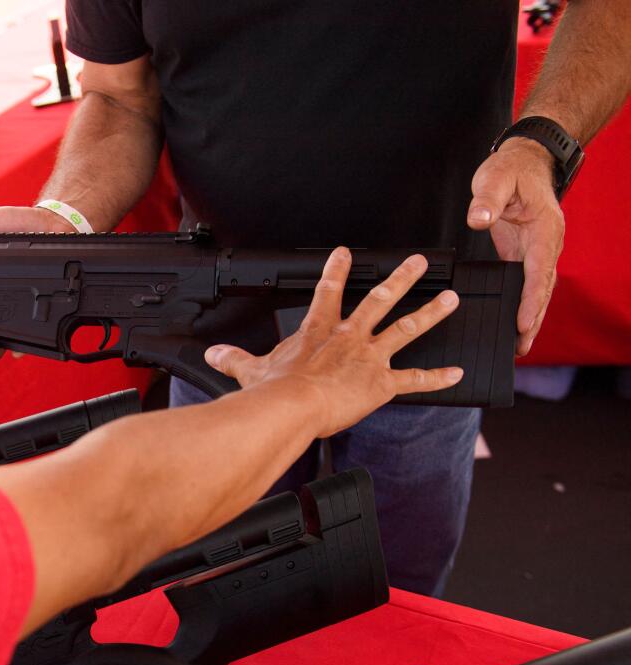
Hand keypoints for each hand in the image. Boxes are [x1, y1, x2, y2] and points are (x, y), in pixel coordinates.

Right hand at [205, 247, 463, 438]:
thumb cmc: (273, 391)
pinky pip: (415, 381)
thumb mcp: (248, 370)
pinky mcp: (382, 384)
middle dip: (402, 278)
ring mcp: (369, 357)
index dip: (336, 270)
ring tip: (452, 298)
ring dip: (432, 313)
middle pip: (380, 299)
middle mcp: (348, 337)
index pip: (328, 292)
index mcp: (318, 331)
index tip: (345, 253)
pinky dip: (438, 378)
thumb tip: (212, 354)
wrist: (291, 407)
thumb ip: (233, 359)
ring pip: (407, 328)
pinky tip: (457, 374)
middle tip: (419, 262)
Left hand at [467, 137, 564, 355]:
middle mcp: (546, 243)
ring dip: (531, 317)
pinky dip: (524, 304)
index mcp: (543, 229)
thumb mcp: (494, 180)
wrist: (524, 161)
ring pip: (538, 289)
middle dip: (533, 319)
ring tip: (520, 345)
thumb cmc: (511, 170)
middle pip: (542, 288)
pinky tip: (515, 322)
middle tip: (521, 346)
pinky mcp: (526, 252)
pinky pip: (528, 283)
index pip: (538, 270)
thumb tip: (478, 220)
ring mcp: (538, 249)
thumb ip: (486, 201)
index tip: (523, 322)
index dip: (531, 299)